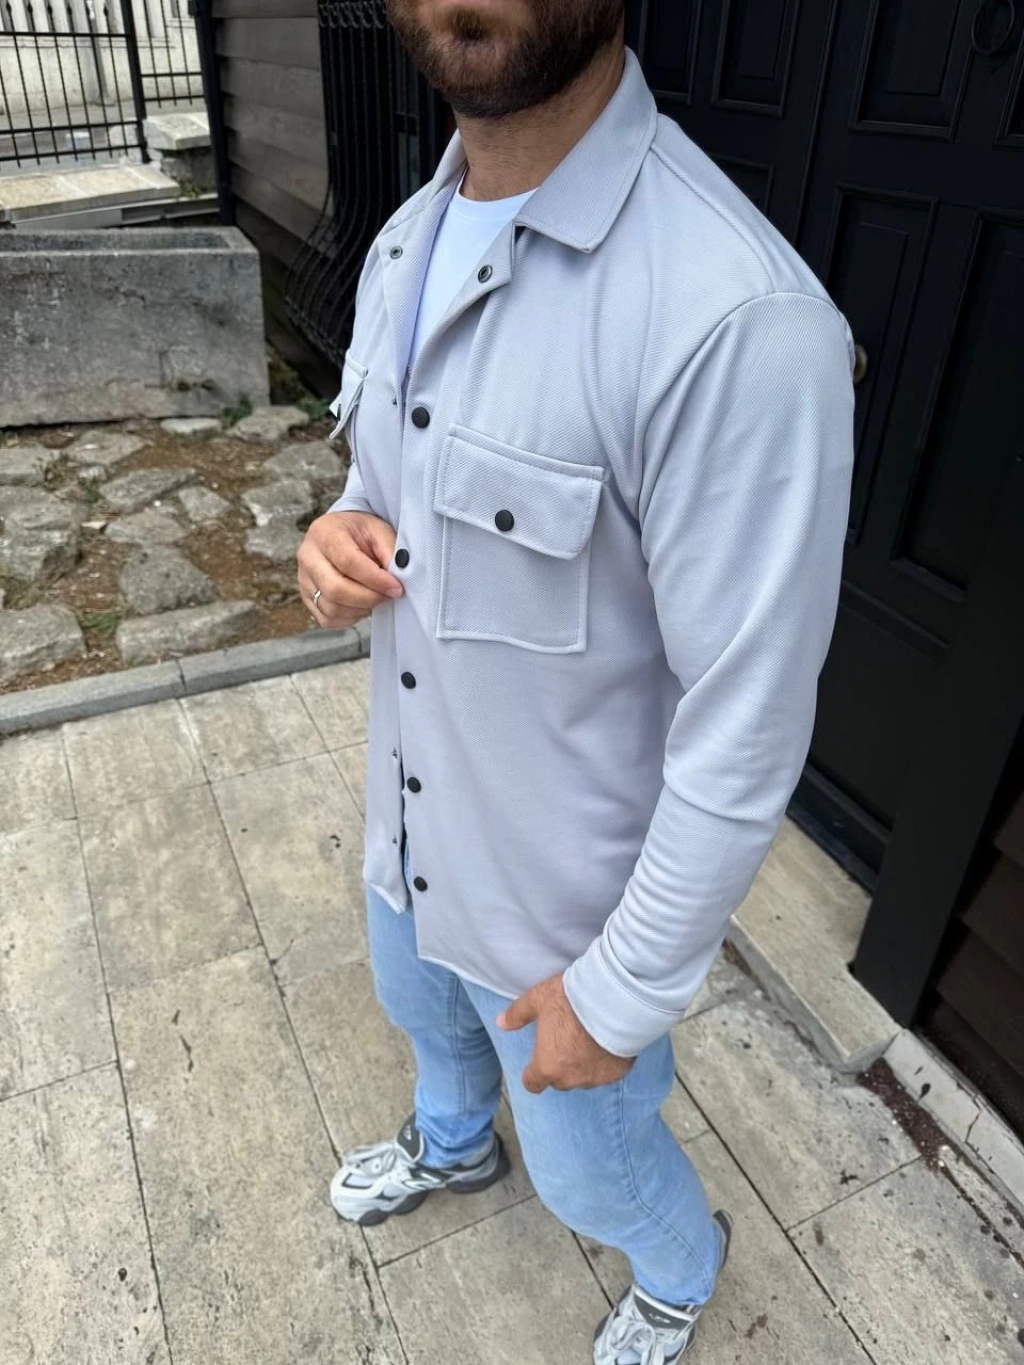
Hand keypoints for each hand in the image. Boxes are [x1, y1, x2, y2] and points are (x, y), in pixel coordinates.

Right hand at [298, 510, 401, 627]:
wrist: (340, 535)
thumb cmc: (360, 532)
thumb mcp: (379, 530)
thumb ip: (389, 551)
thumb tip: (397, 578)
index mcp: (324, 533)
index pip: (348, 562)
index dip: (375, 580)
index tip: (396, 588)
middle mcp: (308, 557)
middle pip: (335, 589)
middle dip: (369, 598)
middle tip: (388, 595)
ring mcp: (303, 580)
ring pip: (331, 608)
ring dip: (361, 609)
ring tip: (376, 596)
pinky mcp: (306, 599)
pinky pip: (327, 619)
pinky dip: (349, 618)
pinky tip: (361, 604)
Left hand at [497, 973, 634, 1093]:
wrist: (614, 999)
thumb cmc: (572, 999)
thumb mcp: (538, 999)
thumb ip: (518, 1014)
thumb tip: (501, 1022)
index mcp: (547, 1066)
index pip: (533, 1083)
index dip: (533, 1074)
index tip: (536, 1062)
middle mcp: (571, 1078)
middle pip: (559, 1080)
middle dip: (560, 1065)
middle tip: (565, 1040)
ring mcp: (596, 1078)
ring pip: (584, 1077)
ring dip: (583, 1065)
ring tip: (587, 1038)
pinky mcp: (618, 1072)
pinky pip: (607, 1071)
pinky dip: (605, 1061)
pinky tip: (606, 1040)